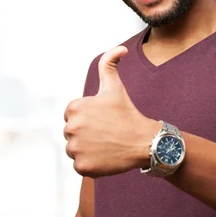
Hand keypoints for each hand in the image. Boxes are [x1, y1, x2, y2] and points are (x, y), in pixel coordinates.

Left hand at [63, 45, 159, 177]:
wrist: (144, 141)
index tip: (104, 119)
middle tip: (107, 132)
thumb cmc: (128, 113)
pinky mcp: (82, 166)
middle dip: (87, 133)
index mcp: (75, 108)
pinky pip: (79, 164)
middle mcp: (71, 128)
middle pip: (72, 133)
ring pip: (75, 149)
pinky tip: (105, 156)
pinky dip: (91, 163)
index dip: (89, 117)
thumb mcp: (115, 87)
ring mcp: (76, 149)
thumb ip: (110, 64)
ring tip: (106, 143)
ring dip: (87, 148)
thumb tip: (120, 49)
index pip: (73, 115)